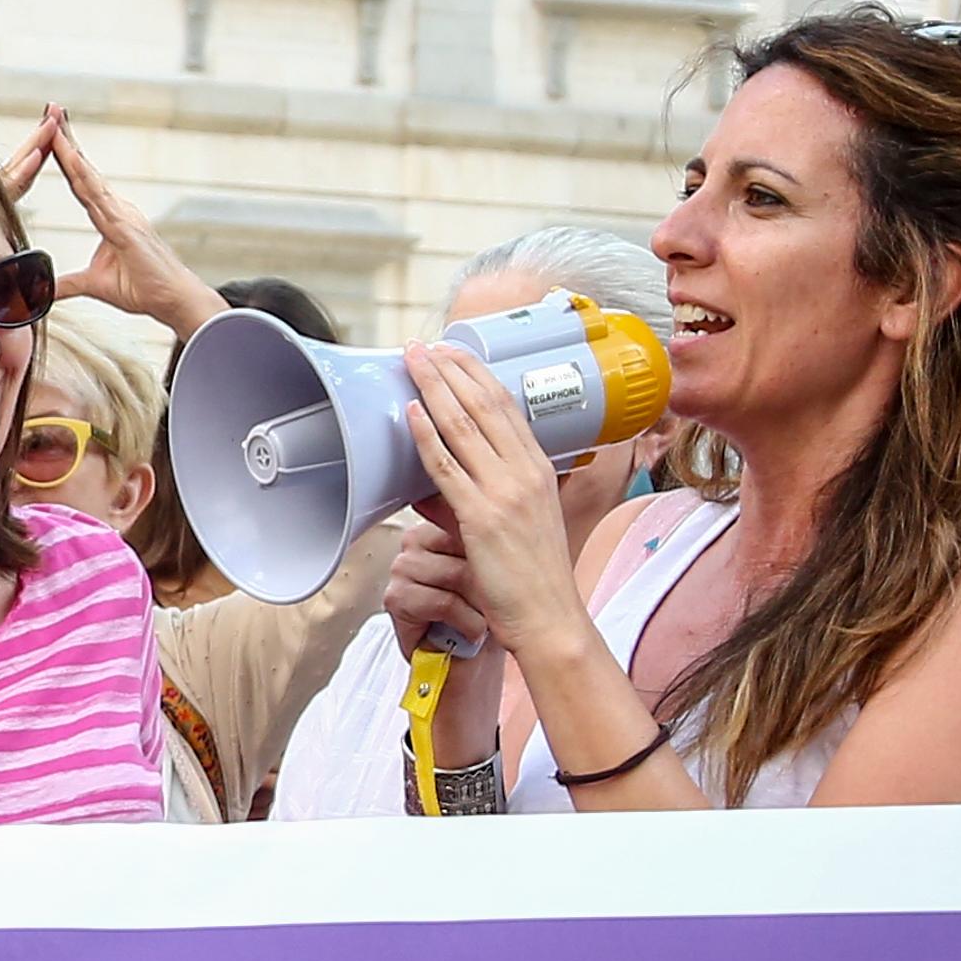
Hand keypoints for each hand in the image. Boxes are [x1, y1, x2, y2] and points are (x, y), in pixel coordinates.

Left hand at [1, 105, 219, 334]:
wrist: (173, 300)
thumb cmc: (142, 289)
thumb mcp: (94, 285)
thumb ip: (69, 283)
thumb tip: (45, 289)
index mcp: (110, 216)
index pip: (80, 182)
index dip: (65, 157)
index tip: (49, 133)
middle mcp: (117, 208)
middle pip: (83, 169)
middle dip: (65, 139)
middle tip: (51, 107)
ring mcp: (122, 213)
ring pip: (87, 175)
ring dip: (69, 148)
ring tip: (53, 122)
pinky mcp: (125, 225)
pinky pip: (96, 195)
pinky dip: (80, 173)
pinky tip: (67, 156)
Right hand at [375, 512, 504, 767]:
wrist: (475, 658)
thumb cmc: (490, 610)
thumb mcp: (498, 562)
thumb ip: (488, 531)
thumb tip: (497, 498)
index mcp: (438, 527)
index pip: (463, 515)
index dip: (488, 544)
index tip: (502, 565)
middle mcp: (415, 544)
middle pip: (460, 543)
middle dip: (485, 575)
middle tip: (494, 597)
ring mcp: (401, 570)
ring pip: (451, 573)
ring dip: (478, 602)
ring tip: (483, 615)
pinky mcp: (395, 598)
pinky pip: (439, 600)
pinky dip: (465, 620)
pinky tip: (470, 630)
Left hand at [397, 345, 598, 662]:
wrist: (548, 615)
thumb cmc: (528, 575)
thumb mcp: (512, 522)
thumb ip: (474, 497)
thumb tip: (428, 485)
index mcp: (538, 468)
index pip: (506, 407)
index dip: (476, 375)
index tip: (453, 352)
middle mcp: (525, 472)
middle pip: (484, 405)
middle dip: (452, 369)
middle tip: (425, 344)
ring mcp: (505, 492)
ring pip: (465, 427)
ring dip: (435, 388)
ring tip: (414, 361)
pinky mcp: (483, 518)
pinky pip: (448, 469)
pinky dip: (428, 437)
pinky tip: (413, 412)